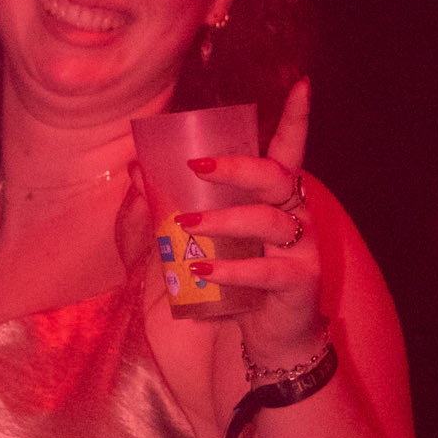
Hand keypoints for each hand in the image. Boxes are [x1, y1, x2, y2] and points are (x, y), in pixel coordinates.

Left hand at [175, 80, 327, 368]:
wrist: (260, 353)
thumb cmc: (229, 292)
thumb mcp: (190, 247)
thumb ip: (165, 211)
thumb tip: (135, 170)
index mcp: (272, 200)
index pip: (289, 151)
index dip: (297, 119)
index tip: (302, 84)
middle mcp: (294, 217)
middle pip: (277, 176)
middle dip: (238, 166)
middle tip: (197, 165)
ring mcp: (302, 250)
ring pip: (269, 219)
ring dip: (224, 219)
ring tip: (186, 228)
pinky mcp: (300, 285)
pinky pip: (269, 269)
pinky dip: (235, 267)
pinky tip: (207, 269)